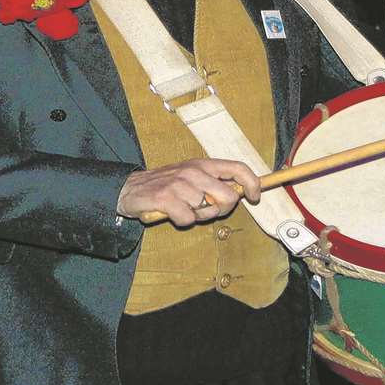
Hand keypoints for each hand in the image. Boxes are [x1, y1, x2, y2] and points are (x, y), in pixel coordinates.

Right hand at [116, 158, 262, 227]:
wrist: (130, 188)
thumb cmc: (165, 185)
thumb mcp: (191, 176)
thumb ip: (214, 182)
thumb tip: (240, 193)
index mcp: (203, 164)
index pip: (238, 168)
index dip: (253, 183)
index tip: (255, 196)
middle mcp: (193, 171)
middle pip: (228, 196)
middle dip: (222, 209)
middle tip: (206, 209)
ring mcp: (180, 184)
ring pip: (208, 210)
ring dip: (198, 215)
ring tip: (184, 208)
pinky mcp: (166, 199)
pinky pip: (188, 219)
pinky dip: (182, 220)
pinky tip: (172, 213)